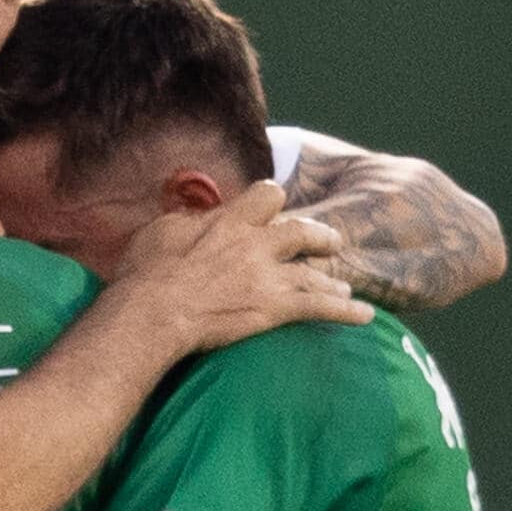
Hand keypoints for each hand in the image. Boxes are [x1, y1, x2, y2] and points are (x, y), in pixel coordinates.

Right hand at [111, 182, 363, 358]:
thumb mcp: (161, 230)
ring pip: (315, 271)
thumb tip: (195, 217)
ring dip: (332, 278)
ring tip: (345, 284)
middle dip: (317, 236)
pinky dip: (347, 311)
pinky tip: (366, 315)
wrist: (151, 311)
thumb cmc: (146, 273)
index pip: (268, 195)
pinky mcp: (275, 307)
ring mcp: (268, 275)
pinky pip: (320, 307)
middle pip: (301, 230)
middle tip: (328, 242)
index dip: (274, 203)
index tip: (274, 211)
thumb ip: (188, 221)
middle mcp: (256, 242)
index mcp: (230, 219)